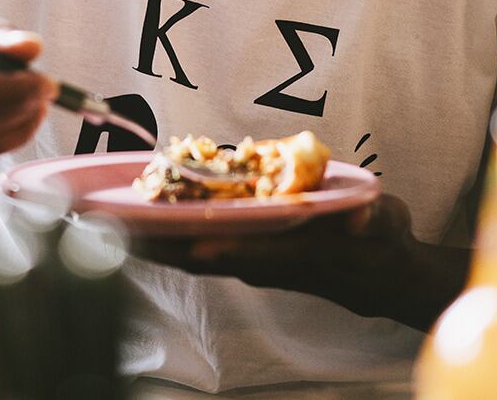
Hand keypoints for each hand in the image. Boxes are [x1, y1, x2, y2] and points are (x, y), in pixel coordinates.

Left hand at [131, 194, 469, 330]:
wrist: (377, 276)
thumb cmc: (382, 241)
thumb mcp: (388, 223)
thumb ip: (376, 220)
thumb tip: (360, 222)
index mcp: (298, 251)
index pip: (255, 251)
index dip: (222, 248)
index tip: (188, 244)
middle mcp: (266, 261)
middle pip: (208, 257)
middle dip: (164, 247)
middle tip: (115, 230)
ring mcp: (251, 262)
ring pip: (195, 256)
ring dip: (156, 245)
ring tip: (107, 226)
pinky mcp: (244, 257)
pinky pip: (197, 250)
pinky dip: (168, 241)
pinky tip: (138, 227)